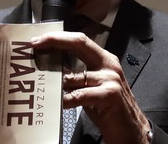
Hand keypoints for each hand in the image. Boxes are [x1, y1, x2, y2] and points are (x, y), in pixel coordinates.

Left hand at [31, 31, 150, 143]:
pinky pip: (80, 95)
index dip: (59, 37)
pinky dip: (66, 99)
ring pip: (74, 76)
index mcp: (104, 59)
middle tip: (36, 45)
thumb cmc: (109, 109)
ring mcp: (110, 79)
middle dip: (55, 41)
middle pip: (79, 43)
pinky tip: (59, 103)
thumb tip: (50, 68)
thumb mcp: (92, 87)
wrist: (132, 130)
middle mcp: (108, 65)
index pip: (79, 40)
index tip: (39, 40)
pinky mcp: (110, 95)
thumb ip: (76, 76)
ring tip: (42, 85)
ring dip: (56, 83)